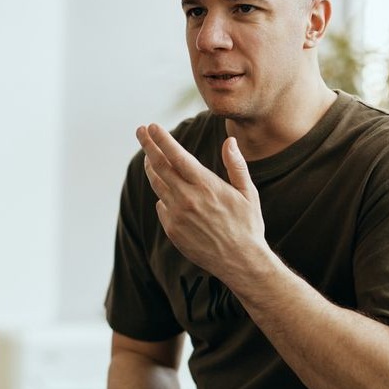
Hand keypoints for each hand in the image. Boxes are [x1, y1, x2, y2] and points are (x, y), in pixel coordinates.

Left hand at [136, 125, 266, 284]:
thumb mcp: (248, 193)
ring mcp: (177, 215)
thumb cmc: (248, 225)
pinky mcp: (172, 230)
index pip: (177, 156)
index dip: (162, 139)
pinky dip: (163, 195)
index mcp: (206, 186)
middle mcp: (188, 198)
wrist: (240, 262)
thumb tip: (229, 141)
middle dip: (148, 145)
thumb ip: (236, 165)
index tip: (152, 126)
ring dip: (151, 168)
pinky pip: (162, 206)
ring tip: (149, 157)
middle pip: (160, 166)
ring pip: (158, 185)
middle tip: (140, 130)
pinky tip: (168, 192)